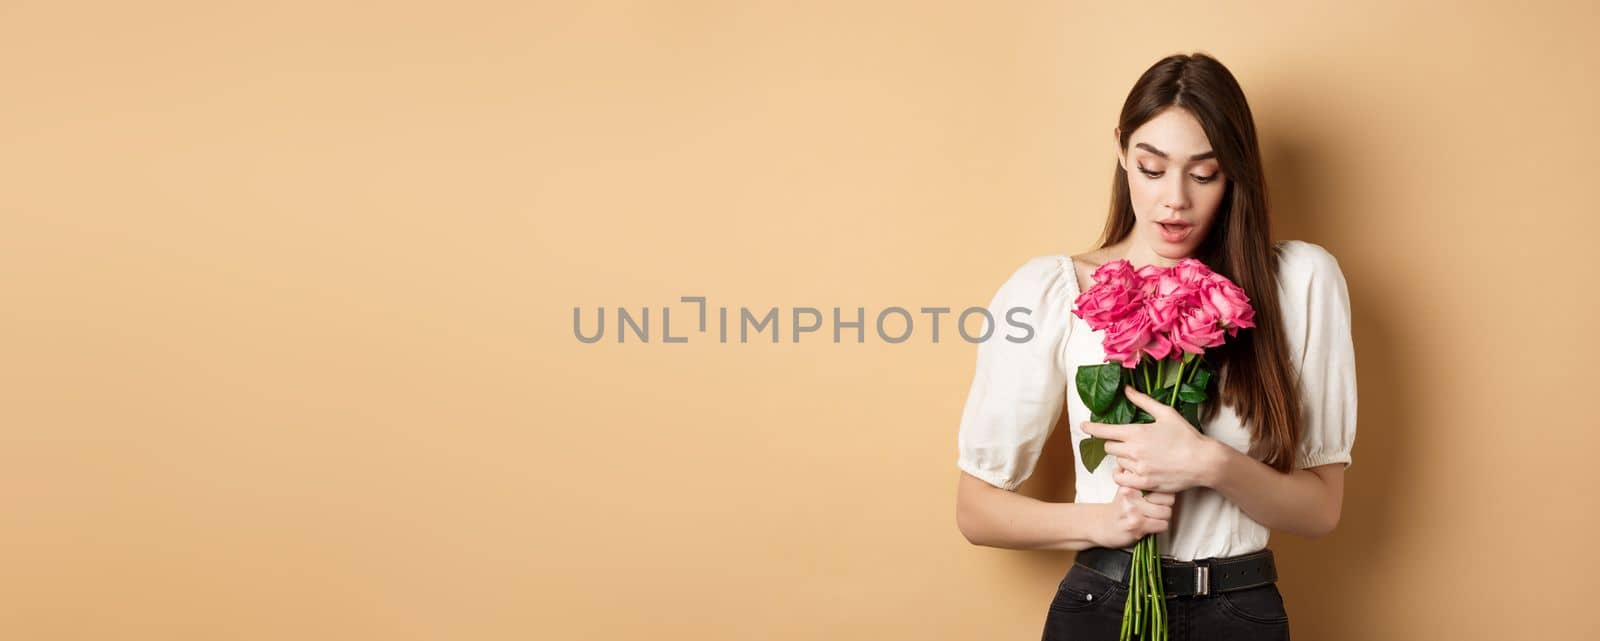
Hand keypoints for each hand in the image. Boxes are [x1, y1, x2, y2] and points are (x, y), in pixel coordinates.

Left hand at [1082, 385, 1217, 493]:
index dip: (1091, 428)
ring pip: (1117, 463)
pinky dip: (1123, 475)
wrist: (1203, 461)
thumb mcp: (1165, 413)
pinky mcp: (1144, 483)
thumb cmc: (1186, 435)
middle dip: (1114, 443)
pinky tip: (1131, 471)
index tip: (1084, 426)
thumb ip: (1143, 401)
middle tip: (1128, 443)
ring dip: (1123, 459)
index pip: (1105, 431)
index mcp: (1136, 433)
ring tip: (1139, 456)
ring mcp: (1138, 469)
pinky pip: (1122, 480)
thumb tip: (1126, 390)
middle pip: (1109, 448)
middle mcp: (1134, 451)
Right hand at [1095, 485, 1174, 548]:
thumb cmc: (1118, 509)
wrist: (1101, 526)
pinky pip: (1162, 525)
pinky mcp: (1136, 525)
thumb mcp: (1124, 488)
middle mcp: (1131, 495)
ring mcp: (1133, 510)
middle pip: (1168, 498)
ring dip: (1163, 517)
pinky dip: (1160, 527)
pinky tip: (1151, 526)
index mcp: (1130, 484)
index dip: (1165, 492)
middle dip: (1166, 505)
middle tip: (1158, 508)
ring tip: (1155, 518)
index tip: (1160, 497)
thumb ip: (1135, 477)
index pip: (1161, 484)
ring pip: (1166, 512)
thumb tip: (1147, 466)